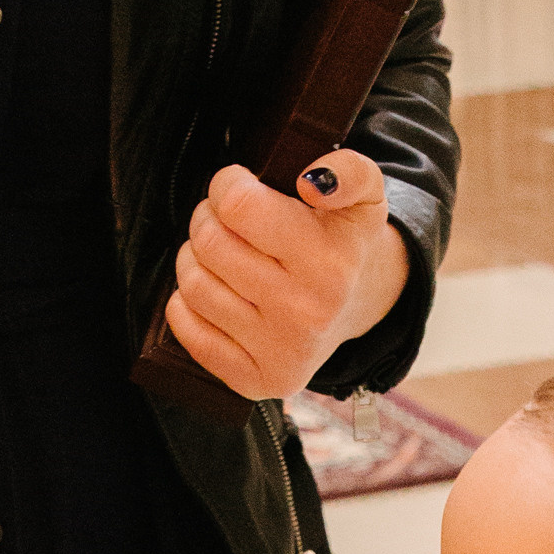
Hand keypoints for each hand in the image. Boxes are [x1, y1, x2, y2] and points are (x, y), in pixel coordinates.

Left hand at [165, 150, 410, 399]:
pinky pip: (187, 329)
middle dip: (208, 219)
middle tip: (223, 219)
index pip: (239, 205)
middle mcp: (305, 313)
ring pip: (193, 284)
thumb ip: (350, 172)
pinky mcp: (253, 381)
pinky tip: (214, 290)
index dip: (228, 186)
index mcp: (330, 264)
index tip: (238, 187)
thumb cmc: (344, 245)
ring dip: (194, 258)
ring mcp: (278, 352)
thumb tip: (312, 181)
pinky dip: (187, 303)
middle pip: (210, 243)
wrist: (353, 312)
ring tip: (217, 253)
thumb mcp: (366, 198)